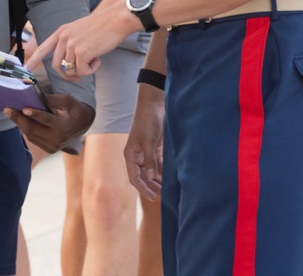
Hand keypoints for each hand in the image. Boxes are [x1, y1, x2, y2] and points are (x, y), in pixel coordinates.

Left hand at [5, 94, 94, 153]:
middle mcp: (58, 140)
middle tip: (7, 109)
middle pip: (34, 129)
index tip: (24, 108)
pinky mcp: (48, 149)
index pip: (47, 120)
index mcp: (65, 128)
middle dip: (19, 119)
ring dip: (19, 123)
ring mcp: (52, 147)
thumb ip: (54, 99)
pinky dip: (24, 128)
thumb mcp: (69, 101)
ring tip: (10, 112)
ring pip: (30, 135)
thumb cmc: (76, 110)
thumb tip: (36, 96)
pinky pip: (33, 138)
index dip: (35, 114)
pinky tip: (18, 119)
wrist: (83, 125)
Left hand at [25, 5, 133, 79]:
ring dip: (84, 69)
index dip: (34, 59)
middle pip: (57, 66)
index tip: (26, 68)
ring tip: (95, 58)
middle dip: (68, 75)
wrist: (116, 20)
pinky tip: (98, 58)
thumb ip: (71, 44)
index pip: (44, 48)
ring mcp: (71, 45)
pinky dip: (91, 69)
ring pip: (71, 70)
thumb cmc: (103, 27)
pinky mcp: (81, 53)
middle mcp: (63, 38)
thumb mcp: (80, 31)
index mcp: (62, 32)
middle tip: (79, 77)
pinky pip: (83, 72)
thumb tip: (68, 66)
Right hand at [124, 86, 165, 200]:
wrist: (154, 104)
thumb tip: (151, 177)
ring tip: (168, 190)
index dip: (143, 189)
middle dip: (152, 187)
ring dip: (158, 181)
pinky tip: (171, 178)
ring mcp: (147, 153)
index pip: (134, 178)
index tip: (153, 197)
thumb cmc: (147, 121)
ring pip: (151, 172)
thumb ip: (149, 159)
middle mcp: (137, 156)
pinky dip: (163, 171)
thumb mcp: (148, 140)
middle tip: (163, 196)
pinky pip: (158, 164)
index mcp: (131, 155)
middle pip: (143, 177)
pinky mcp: (156, 149)